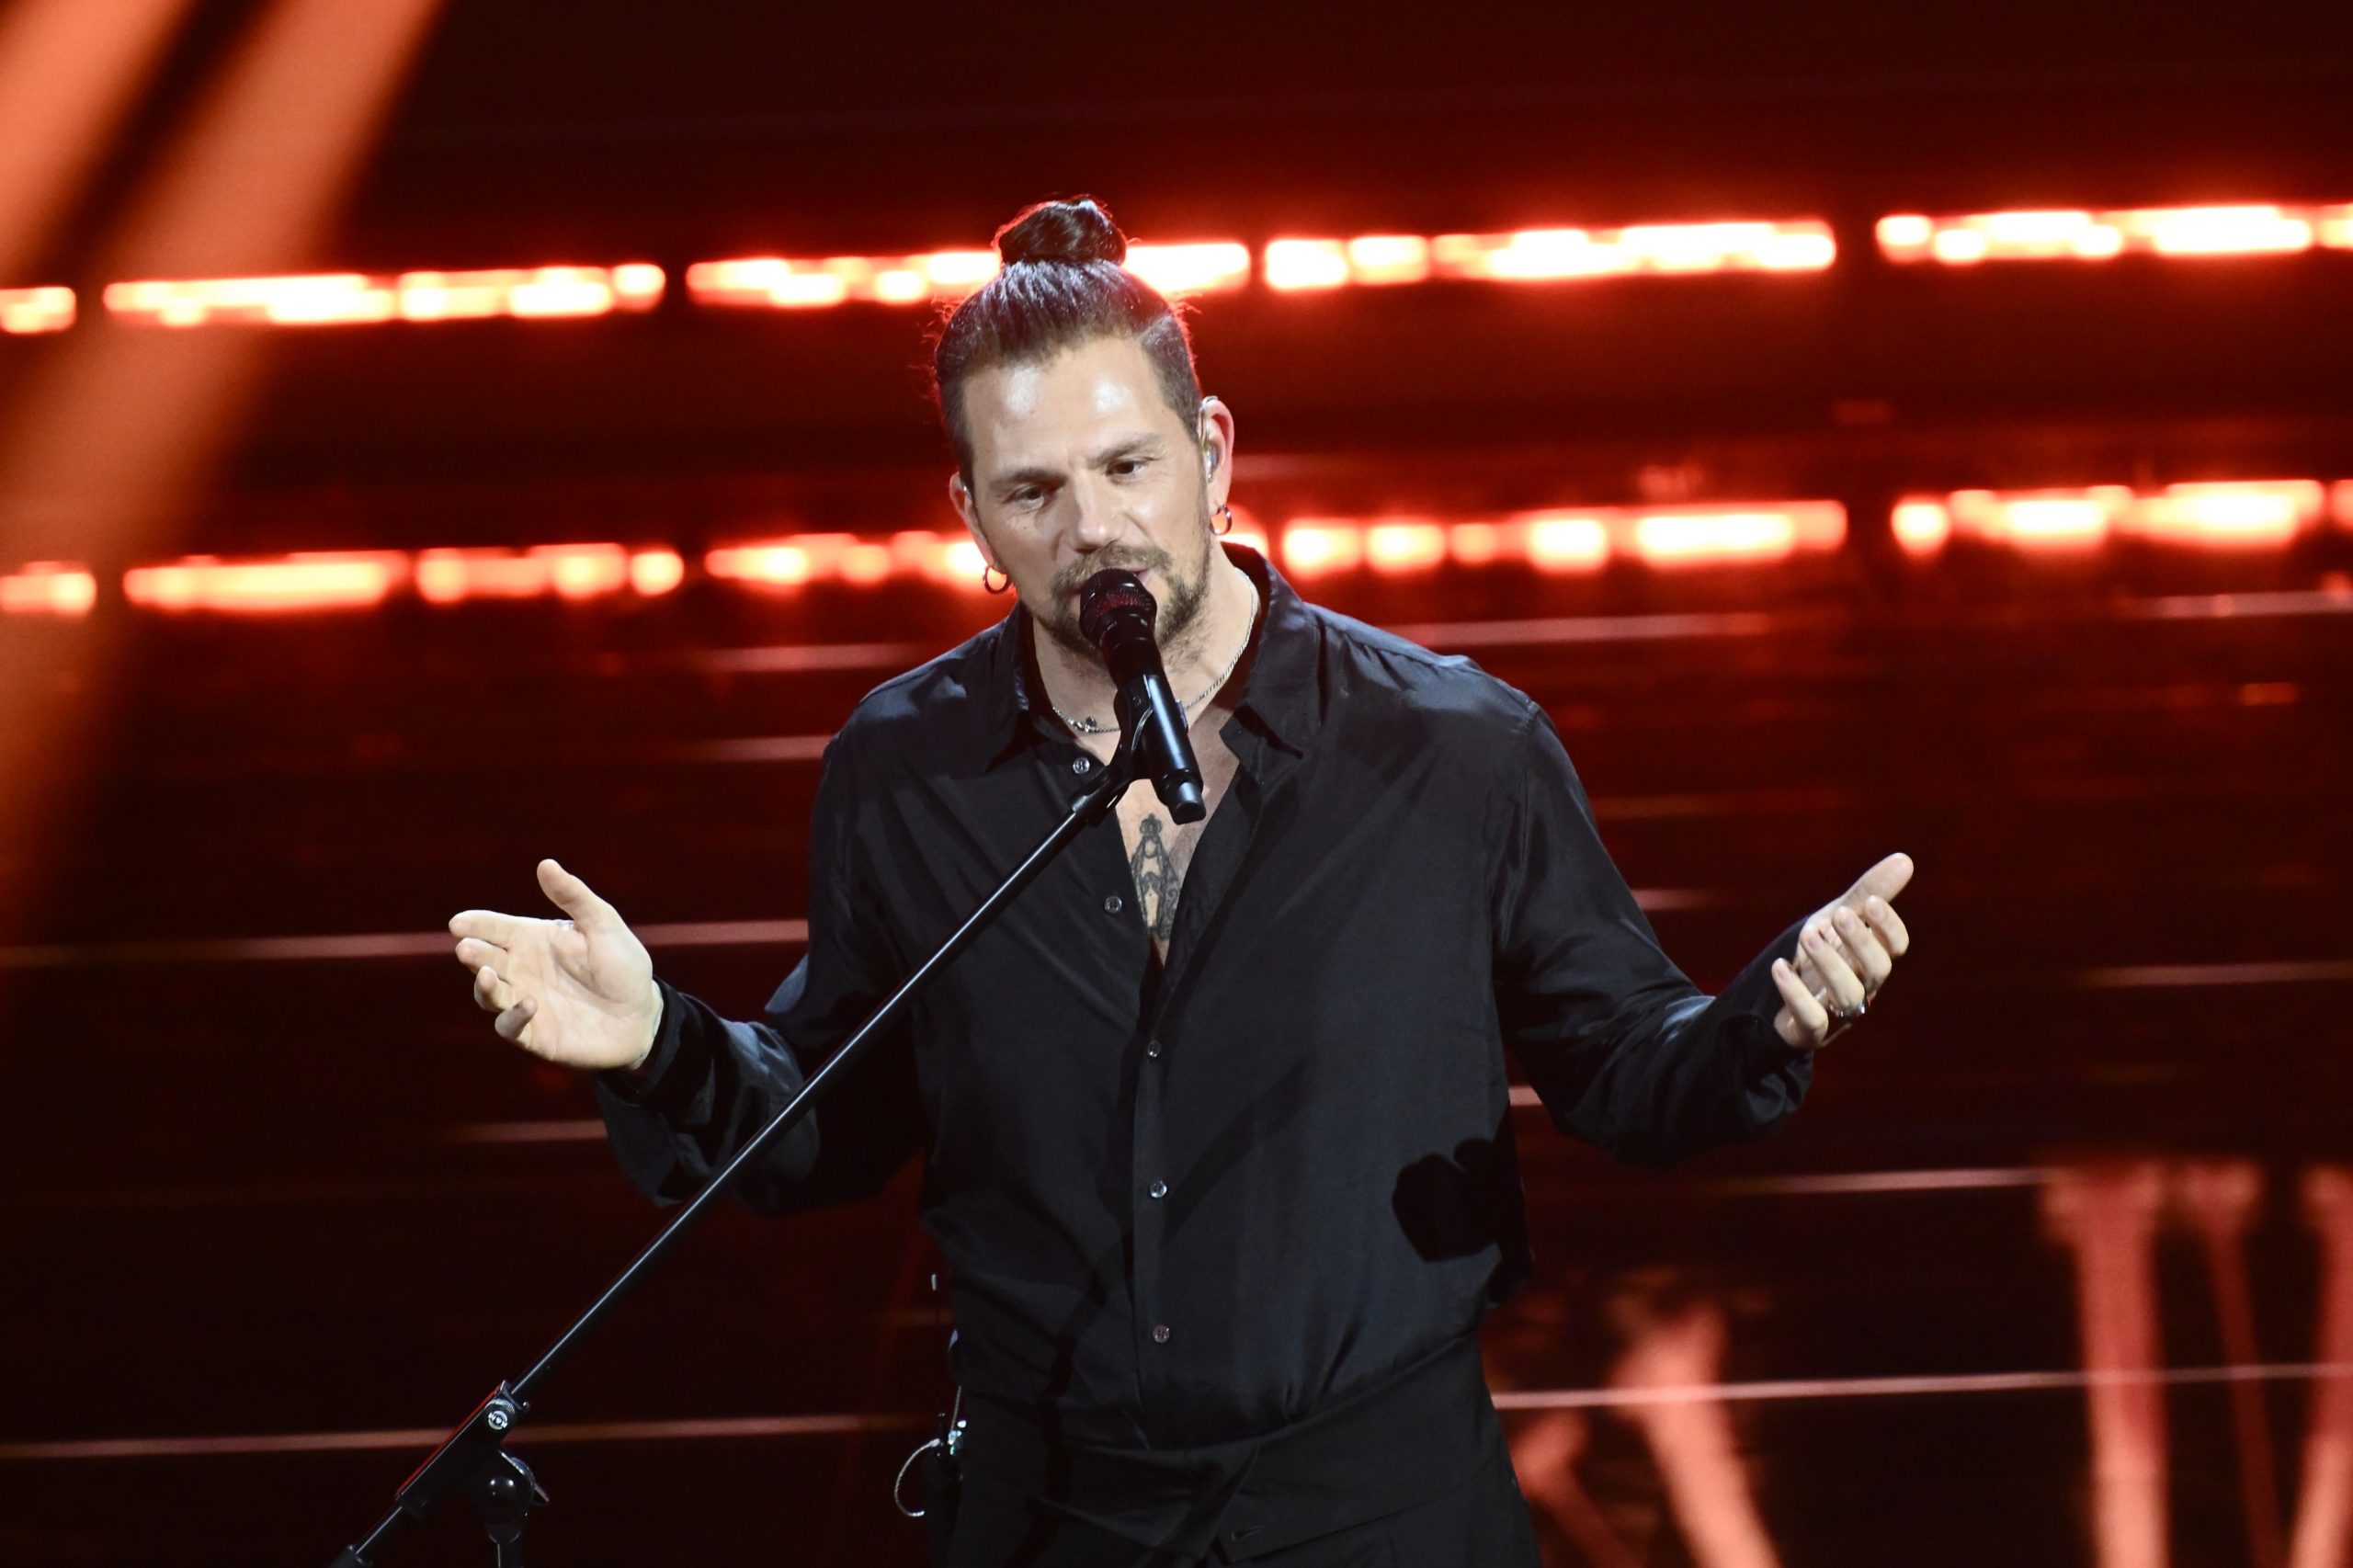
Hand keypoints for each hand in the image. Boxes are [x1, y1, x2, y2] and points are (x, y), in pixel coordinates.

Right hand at [448, 859, 660, 1070]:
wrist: (643, 1015)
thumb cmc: (623, 965)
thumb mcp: (603, 925)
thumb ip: (574, 897)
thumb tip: (545, 864)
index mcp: (532, 939)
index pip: (495, 928)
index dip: (475, 924)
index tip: (459, 923)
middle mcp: (521, 970)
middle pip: (484, 959)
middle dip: (472, 954)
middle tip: (466, 948)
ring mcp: (524, 1002)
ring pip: (488, 994)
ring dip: (484, 986)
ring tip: (487, 974)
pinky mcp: (534, 1034)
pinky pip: (510, 1027)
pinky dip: (513, 1017)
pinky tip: (529, 1004)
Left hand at [1769, 851, 1913, 1049]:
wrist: (1779, 1002)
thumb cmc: (1820, 955)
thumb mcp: (1838, 920)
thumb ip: (1868, 893)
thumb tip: (1906, 859)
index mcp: (1872, 959)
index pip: (1896, 947)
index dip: (1888, 926)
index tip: (1870, 902)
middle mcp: (1862, 987)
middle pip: (1877, 970)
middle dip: (1861, 942)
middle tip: (1839, 916)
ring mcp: (1838, 1012)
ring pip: (1848, 995)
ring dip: (1829, 963)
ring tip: (1808, 934)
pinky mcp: (1810, 1031)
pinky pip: (1811, 1019)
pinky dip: (1795, 993)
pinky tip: (1781, 967)